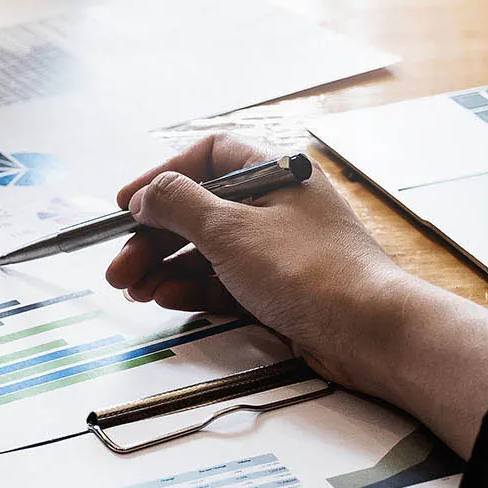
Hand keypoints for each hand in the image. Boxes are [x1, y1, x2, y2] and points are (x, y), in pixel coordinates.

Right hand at [104, 135, 406, 388]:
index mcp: (273, 172)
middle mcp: (277, 204)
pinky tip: (165, 299)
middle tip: (119, 268)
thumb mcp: (230, 230)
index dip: (163, 177)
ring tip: (132, 291)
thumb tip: (147, 194)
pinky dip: (193, 289)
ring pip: (207, 250)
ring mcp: (278, 248)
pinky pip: (225, 281)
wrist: (369, 332)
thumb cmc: (307, 270)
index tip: (127, 205)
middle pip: (199, 210)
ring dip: (165, 268)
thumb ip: (179, 206)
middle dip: (153, 239)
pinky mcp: (279, 288)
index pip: (208, 156)